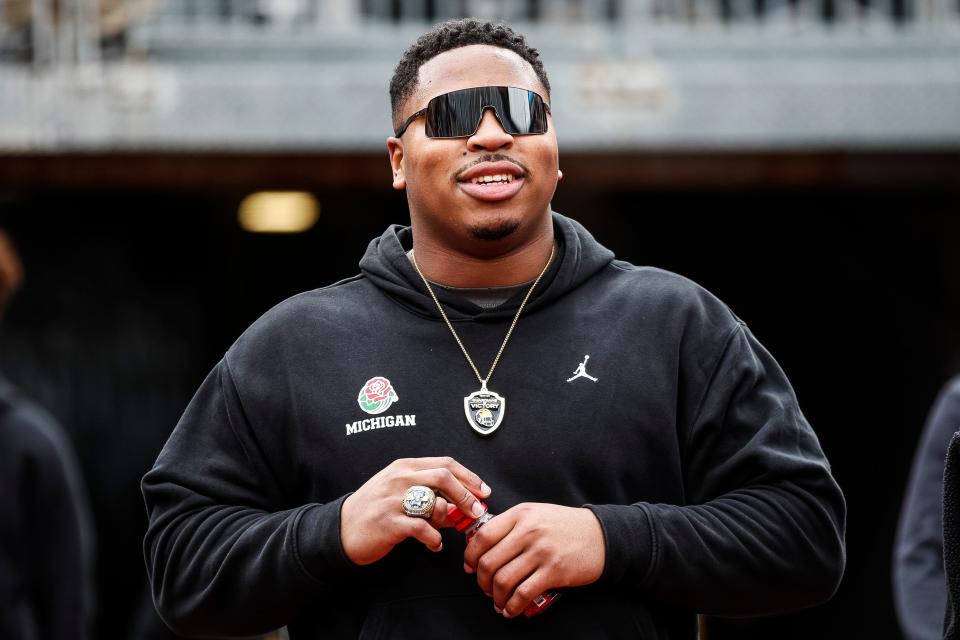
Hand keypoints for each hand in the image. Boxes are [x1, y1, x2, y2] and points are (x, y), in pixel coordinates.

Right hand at [340, 457, 490, 564]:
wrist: (341, 529)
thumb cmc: (375, 509)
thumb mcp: (400, 492)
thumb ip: (429, 494)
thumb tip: (460, 505)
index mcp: (405, 466)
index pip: (445, 463)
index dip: (469, 477)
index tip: (484, 491)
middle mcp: (399, 478)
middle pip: (444, 477)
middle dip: (467, 494)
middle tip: (477, 510)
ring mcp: (393, 500)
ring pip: (434, 503)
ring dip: (449, 519)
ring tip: (447, 529)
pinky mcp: (388, 522)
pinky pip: (422, 529)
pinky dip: (434, 539)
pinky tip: (434, 545)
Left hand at [463, 503, 604, 617]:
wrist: (600, 535)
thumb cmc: (564, 526)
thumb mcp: (535, 514)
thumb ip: (510, 524)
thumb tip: (480, 544)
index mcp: (520, 514)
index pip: (483, 536)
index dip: (470, 556)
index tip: (469, 567)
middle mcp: (528, 530)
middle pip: (489, 561)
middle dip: (481, 581)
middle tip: (485, 588)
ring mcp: (541, 551)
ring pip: (503, 580)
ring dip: (496, 597)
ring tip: (498, 601)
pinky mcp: (554, 571)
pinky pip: (523, 593)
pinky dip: (512, 606)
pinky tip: (511, 610)